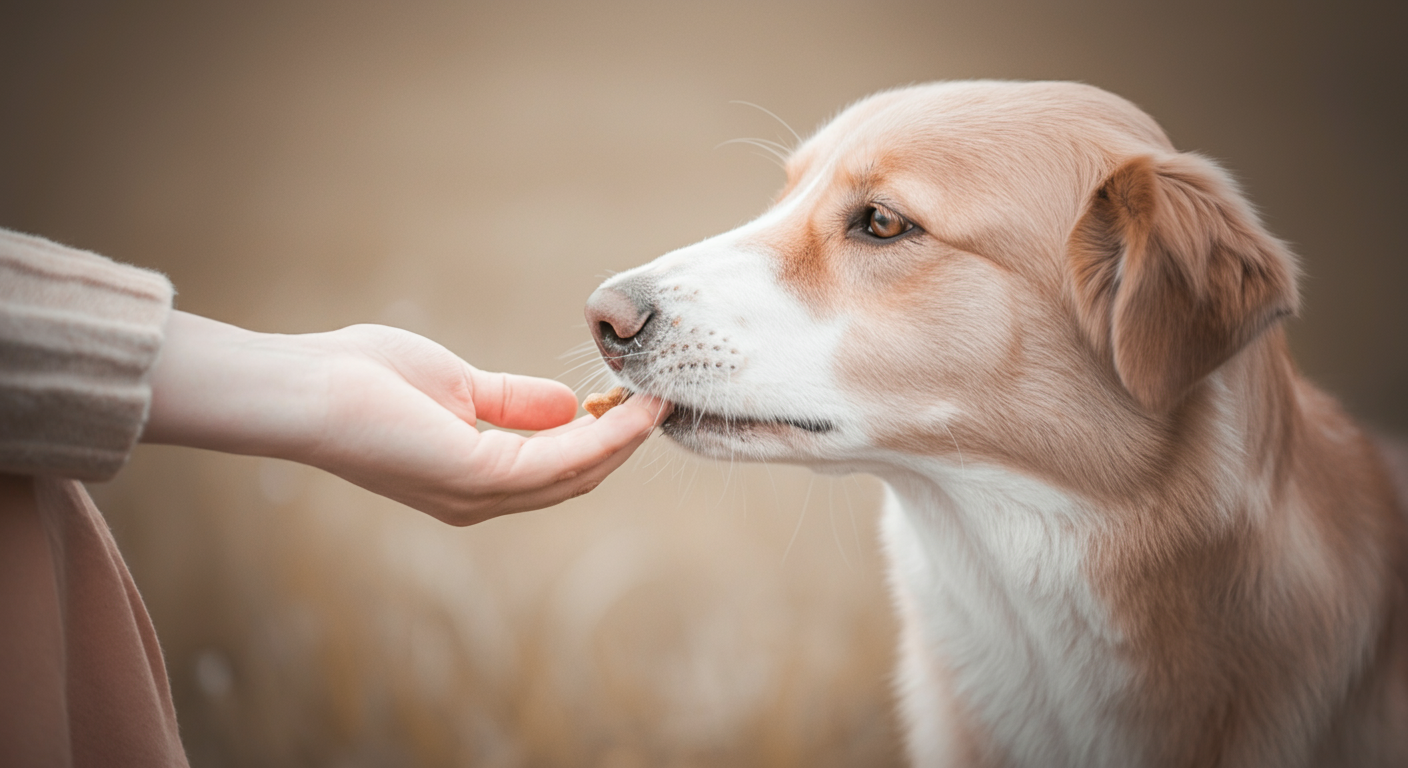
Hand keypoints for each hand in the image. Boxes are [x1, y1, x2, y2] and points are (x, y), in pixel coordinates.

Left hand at [143, 312, 669, 524]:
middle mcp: (482, 499)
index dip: (603, 439)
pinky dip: (603, 435)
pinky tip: (629, 407)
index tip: (638, 400)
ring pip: (577, 473)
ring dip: (625, 438)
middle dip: (623, 442)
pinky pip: (560, 458)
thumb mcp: (460, 387)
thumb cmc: (364, 379)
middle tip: (664, 400)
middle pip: (576, 480)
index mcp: (475, 480)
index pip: (556, 471)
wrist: (308, 388)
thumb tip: (568, 403)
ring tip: (661, 399)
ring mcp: (480, 493)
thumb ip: (514, 400)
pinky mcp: (478, 474)